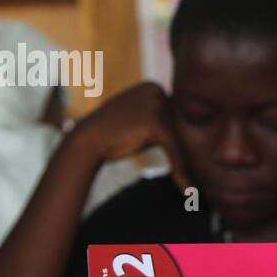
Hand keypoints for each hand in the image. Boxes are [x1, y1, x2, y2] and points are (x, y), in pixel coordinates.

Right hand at [69, 81, 189, 188]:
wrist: (86, 140)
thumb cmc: (112, 134)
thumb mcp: (137, 118)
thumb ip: (158, 116)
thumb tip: (184, 125)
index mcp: (153, 86)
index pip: (177, 115)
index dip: (180, 138)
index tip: (184, 159)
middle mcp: (156, 90)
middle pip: (181, 125)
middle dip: (184, 148)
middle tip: (189, 175)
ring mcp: (155, 105)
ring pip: (180, 137)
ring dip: (185, 161)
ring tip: (190, 184)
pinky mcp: (155, 123)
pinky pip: (174, 148)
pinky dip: (180, 169)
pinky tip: (185, 189)